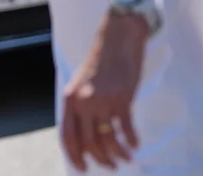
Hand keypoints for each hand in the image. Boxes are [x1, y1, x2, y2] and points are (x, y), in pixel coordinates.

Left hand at [61, 12, 147, 171]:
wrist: (117, 40)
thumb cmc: (100, 63)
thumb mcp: (82, 84)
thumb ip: (80, 107)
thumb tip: (85, 135)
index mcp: (69, 99)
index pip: (67, 136)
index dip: (74, 155)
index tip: (83, 168)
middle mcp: (83, 102)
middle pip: (89, 143)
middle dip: (100, 160)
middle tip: (110, 166)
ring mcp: (103, 101)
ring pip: (108, 140)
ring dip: (118, 154)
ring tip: (125, 158)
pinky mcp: (122, 99)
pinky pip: (127, 130)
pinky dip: (132, 141)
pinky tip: (135, 144)